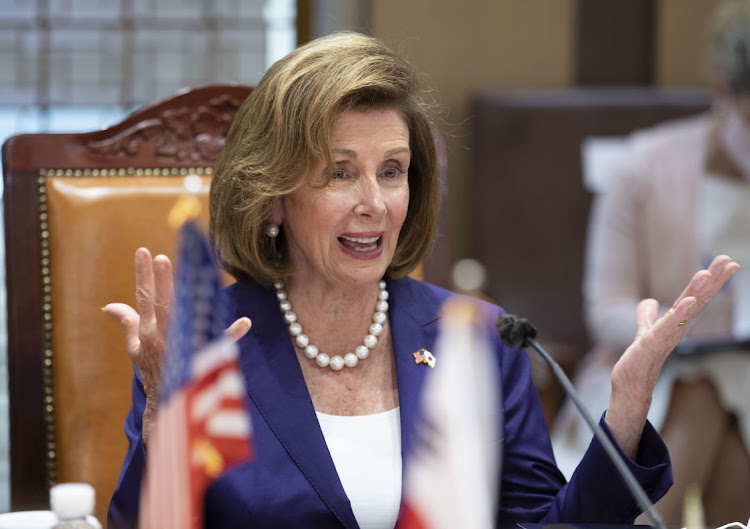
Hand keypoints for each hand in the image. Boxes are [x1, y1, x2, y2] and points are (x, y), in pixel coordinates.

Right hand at [103, 247, 251, 444]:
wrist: (165, 402)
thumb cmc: (151, 369)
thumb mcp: (134, 348)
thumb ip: (127, 322)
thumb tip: (108, 305)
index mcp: (148, 331)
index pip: (144, 298)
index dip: (143, 275)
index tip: (143, 251)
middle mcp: (165, 336)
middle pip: (165, 304)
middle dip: (163, 281)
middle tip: (164, 258)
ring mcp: (184, 346)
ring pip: (190, 317)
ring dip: (196, 300)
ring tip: (200, 278)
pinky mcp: (204, 357)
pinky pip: (221, 343)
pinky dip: (233, 333)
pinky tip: (245, 322)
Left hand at [605, 255, 739, 457]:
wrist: (630, 386)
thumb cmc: (641, 360)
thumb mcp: (644, 331)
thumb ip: (647, 316)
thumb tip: (649, 302)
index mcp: (675, 320)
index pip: (695, 296)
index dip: (711, 280)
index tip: (726, 262)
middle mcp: (675, 327)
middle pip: (697, 299)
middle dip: (713, 280)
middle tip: (728, 260)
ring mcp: (666, 335)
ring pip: (685, 311)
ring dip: (696, 292)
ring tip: (707, 274)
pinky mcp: (652, 343)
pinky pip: (668, 326)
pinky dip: (679, 313)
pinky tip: (689, 301)